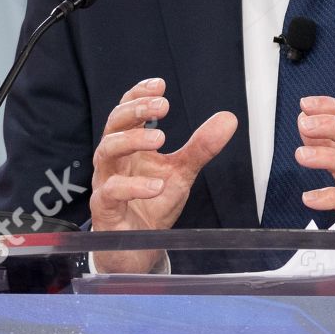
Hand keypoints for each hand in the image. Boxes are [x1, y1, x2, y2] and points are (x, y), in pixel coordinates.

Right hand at [89, 77, 236, 271]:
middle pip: (112, 125)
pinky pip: (111, 192)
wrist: (138, 248)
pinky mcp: (105, 210)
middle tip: (162, 107)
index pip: (126, 112)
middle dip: (135, 110)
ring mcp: (106, 184)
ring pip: (106, 152)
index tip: (160, 85)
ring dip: (132, 141)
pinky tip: (156, 185)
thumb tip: (229, 118)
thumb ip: (200, 147)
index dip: (138, 95)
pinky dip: (133, 187)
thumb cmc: (152, 204)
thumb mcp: (182, 172)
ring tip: (160, 139)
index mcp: (130, 147)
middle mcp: (114, 161)